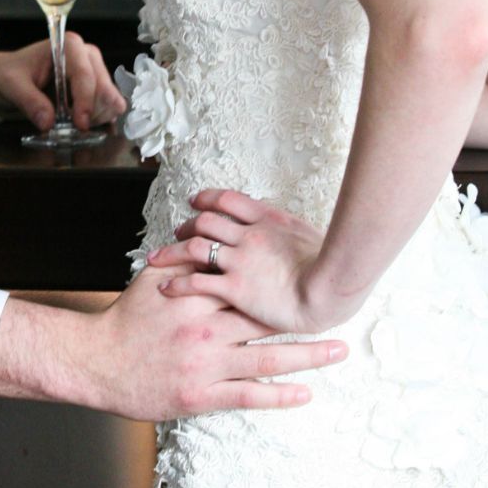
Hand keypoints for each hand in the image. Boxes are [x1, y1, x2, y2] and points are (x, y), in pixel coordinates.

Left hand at [0, 35, 125, 133]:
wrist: (1, 78)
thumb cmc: (5, 74)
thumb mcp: (11, 85)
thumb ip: (29, 101)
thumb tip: (48, 121)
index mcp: (68, 46)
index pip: (85, 74)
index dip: (85, 101)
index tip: (80, 124)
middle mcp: (85, 56)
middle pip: (104, 88)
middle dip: (92, 112)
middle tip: (72, 128)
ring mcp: (92, 73)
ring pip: (110, 100)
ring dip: (95, 118)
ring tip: (69, 124)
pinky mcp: (93, 90)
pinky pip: (107, 108)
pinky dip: (97, 121)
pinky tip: (78, 124)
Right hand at [0, 265, 347, 416]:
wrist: (97, 363)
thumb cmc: (127, 321)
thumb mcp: (154, 283)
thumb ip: (187, 263)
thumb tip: (213, 239)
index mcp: (199, 299)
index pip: (250, 286)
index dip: (285, 282)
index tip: (317, 277)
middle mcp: (207, 330)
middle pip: (268, 321)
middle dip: (307, 317)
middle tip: (343, 311)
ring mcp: (207, 365)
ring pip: (267, 360)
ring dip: (307, 356)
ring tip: (338, 352)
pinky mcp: (201, 396)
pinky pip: (248, 396)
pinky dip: (278, 395)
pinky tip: (305, 392)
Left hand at [146, 189, 361, 337]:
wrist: (329, 288)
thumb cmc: (329, 266)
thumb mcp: (310, 234)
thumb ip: (289, 230)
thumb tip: (285, 230)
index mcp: (268, 220)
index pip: (228, 200)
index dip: (207, 199)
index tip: (196, 202)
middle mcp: (248, 235)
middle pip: (205, 222)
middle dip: (187, 226)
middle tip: (177, 232)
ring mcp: (239, 260)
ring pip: (194, 248)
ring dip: (172, 251)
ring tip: (158, 257)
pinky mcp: (234, 287)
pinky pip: (196, 282)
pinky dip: (177, 284)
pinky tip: (165, 287)